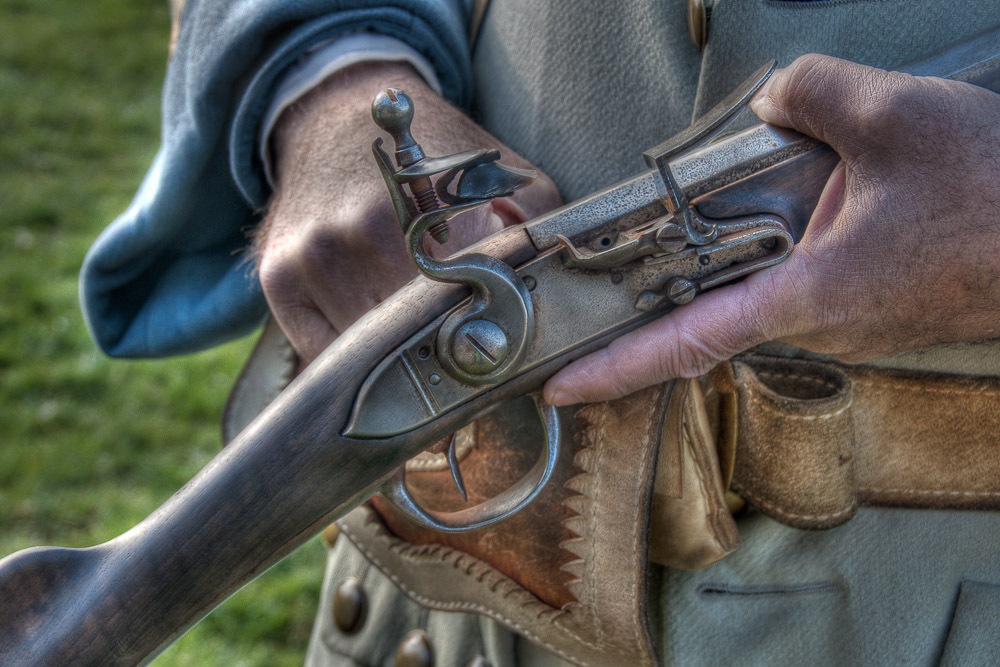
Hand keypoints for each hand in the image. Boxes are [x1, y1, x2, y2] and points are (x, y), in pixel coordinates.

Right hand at [257, 61, 560, 362]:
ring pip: (362, 352)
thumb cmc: (422, 149)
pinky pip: (320, 351)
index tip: (491, 358)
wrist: (333, 112)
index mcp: (420, 211)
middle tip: (462, 364)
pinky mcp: (278, 278)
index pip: (455, 309)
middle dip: (437, 355)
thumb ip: (532, 217)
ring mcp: (310, 260)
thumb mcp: (494, 168)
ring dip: (394, 363)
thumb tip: (551, 274)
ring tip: (420, 354)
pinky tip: (375, 344)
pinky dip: (351, 358)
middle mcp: (358, 236)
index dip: (476, 340)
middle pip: (407, 339)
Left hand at [544, 54, 999, 405]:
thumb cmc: (998, 190)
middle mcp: (823, 323)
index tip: (565, 387)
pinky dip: (780, 255)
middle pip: (714, 315)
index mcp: (809, 294)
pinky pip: (806, 285)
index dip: (616, 369)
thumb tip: (778, 99)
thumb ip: (809, 95)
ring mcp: (854, 323)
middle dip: (665, 291)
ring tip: (719, 217)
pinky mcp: (877, 310)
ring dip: (732, 261)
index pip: (686, 342)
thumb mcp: (892, 114)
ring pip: (763, 295)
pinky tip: (795, 212)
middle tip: (613, 271)